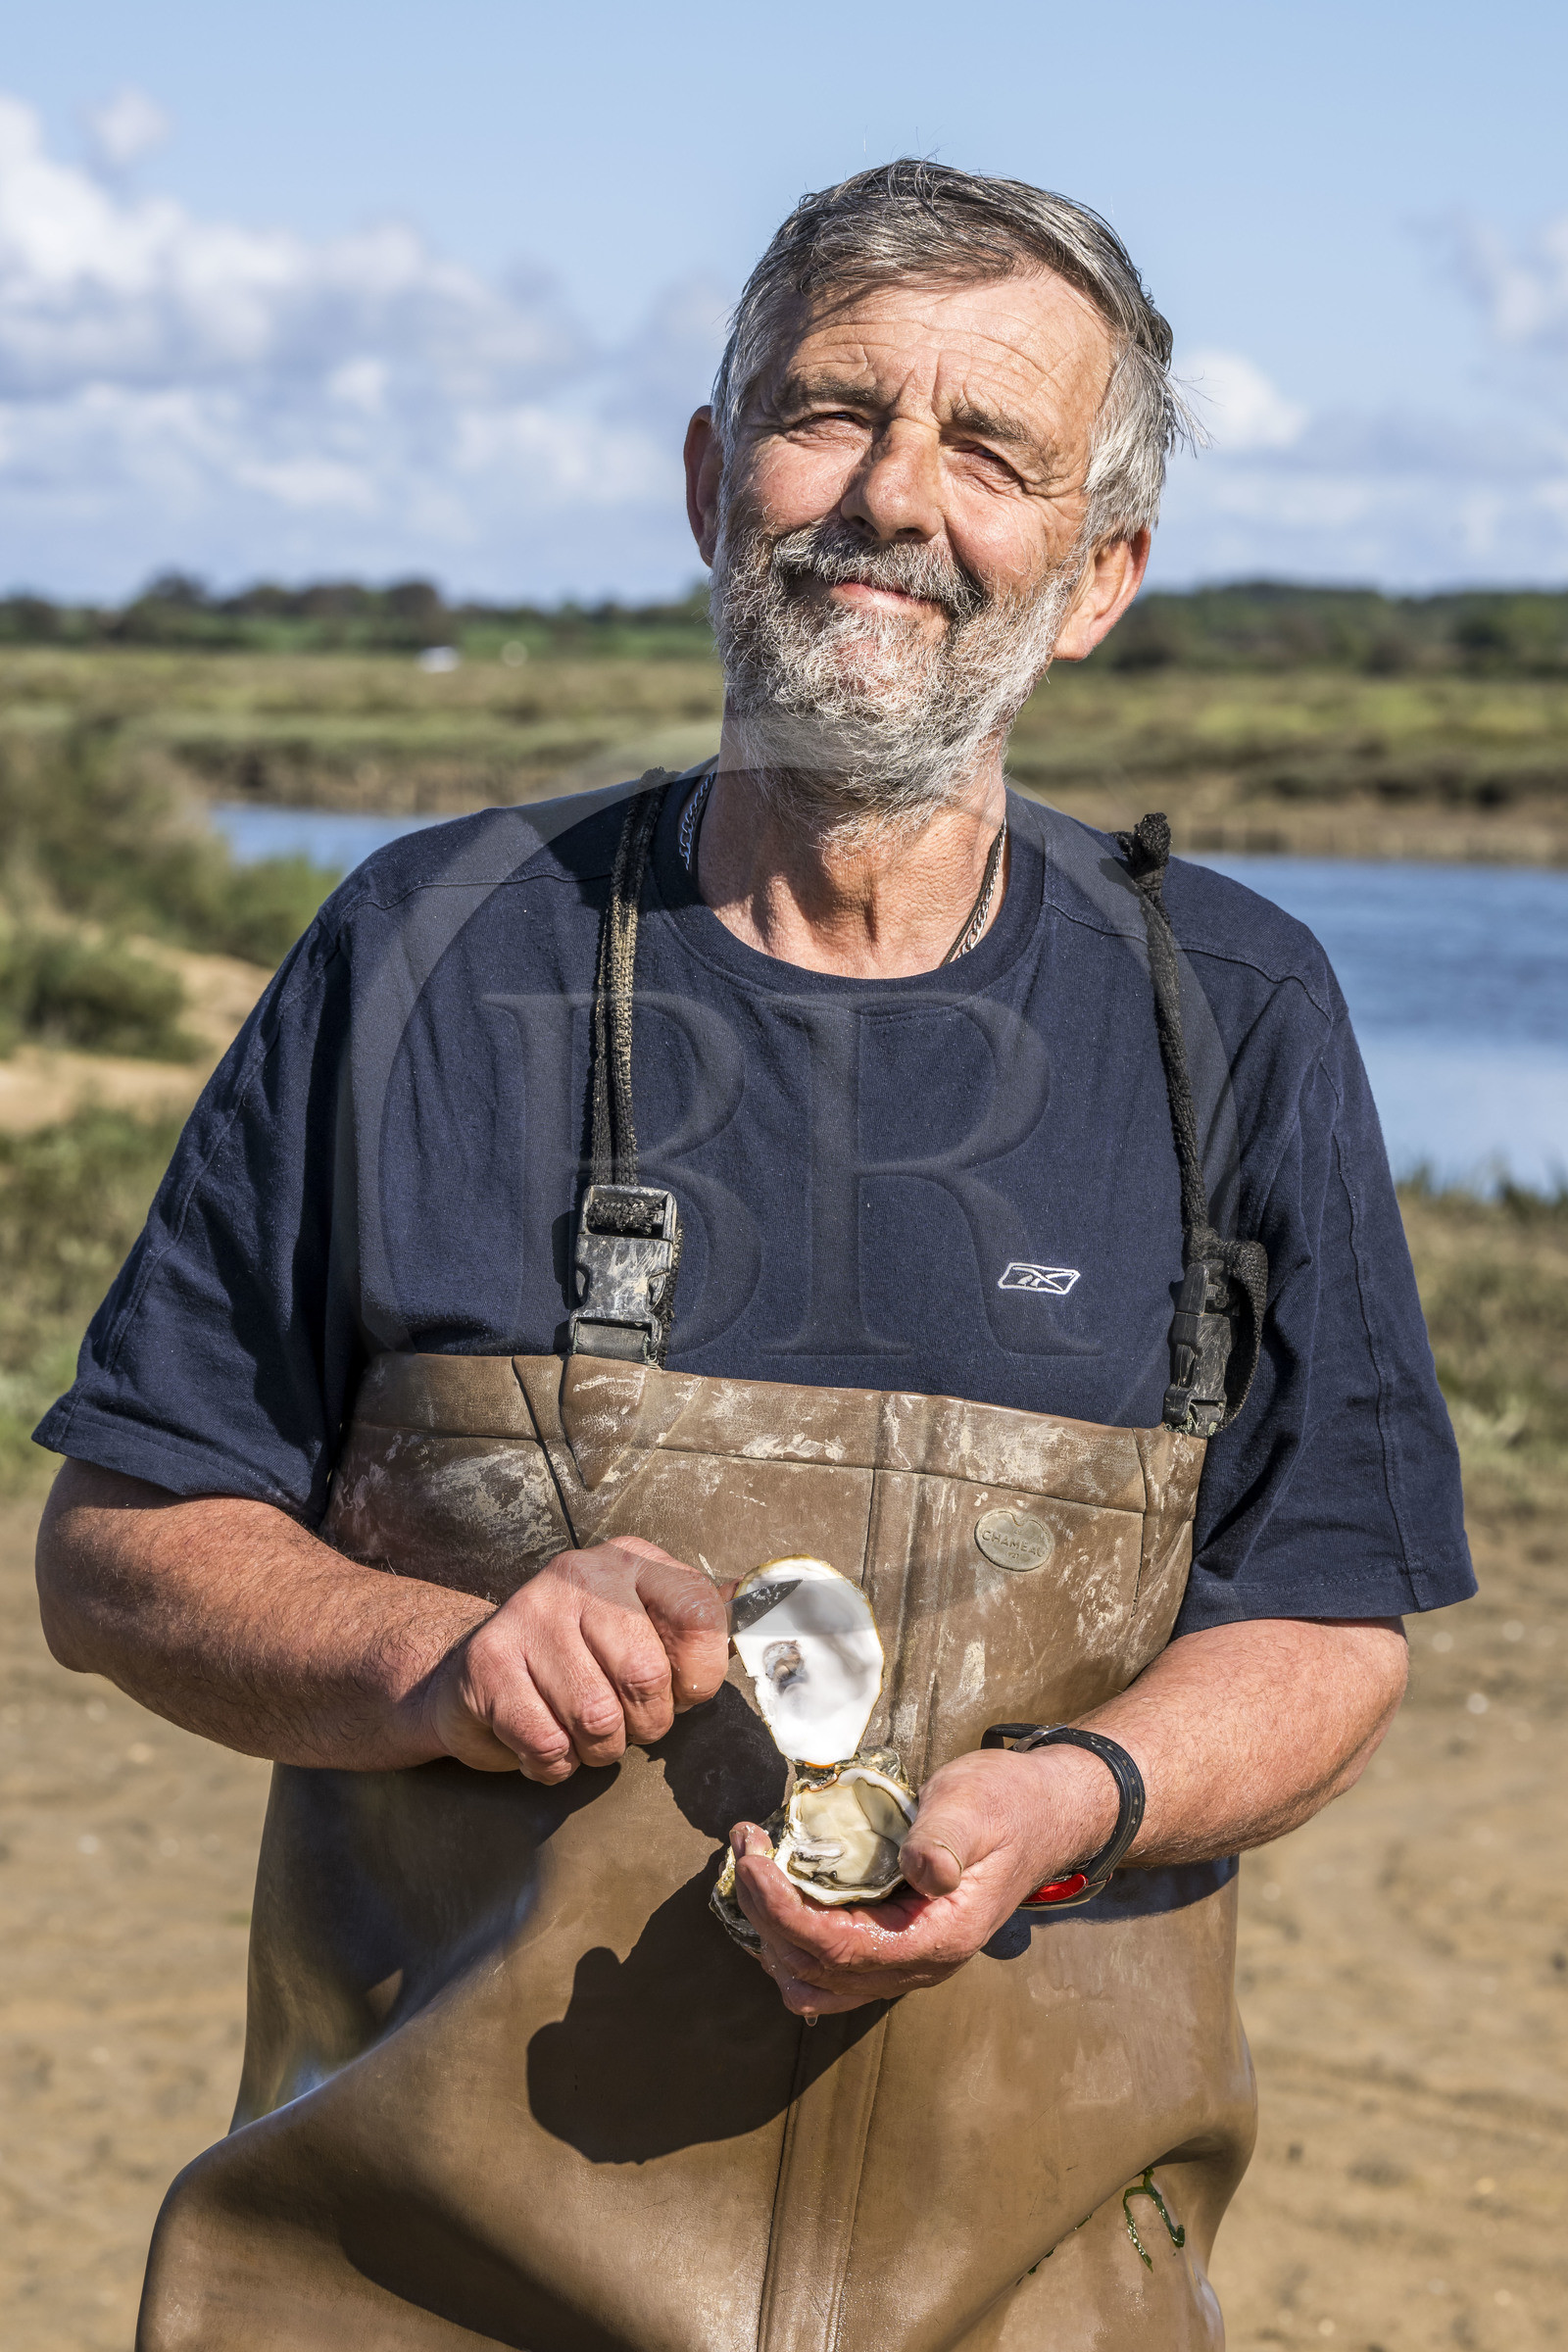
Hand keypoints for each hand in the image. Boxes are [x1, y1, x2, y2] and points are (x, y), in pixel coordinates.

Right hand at [423, 1537, 730, 1781]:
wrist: (472, 1674)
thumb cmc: (574, 1658)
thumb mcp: (640, 1624)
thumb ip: (696, 1622)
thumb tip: (768, 1604)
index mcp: (631, 1563)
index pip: (700, 1615)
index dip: (699, 1676)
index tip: (678, 1692)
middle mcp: (580, 1575)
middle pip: (648, 1676)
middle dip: (645, 1723)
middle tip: (623, 1721)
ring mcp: (529, 1614)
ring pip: (598, 1718)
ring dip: (597, 1749)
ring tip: (580, 1729)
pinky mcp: (489, 1664)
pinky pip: (549, 1745)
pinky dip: (554, 1764)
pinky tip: (543, 1738)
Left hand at [730, 1744, 1118, 2014]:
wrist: (1042, 1813)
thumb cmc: (1008, 1805)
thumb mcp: (975, 1808)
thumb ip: (943, 1841)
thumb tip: (920, 1870)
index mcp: (939, 1938)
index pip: (842, 1950)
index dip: (786, 1913)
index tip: (757, 1863)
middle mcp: (916, 1964)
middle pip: (815, 1969)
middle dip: (765, 1912)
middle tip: (745, 1843)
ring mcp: (902, 1960)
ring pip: (814, 1979)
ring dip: (770, 1930)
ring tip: (752, 1865)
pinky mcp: (890, 1942)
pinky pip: (826, 1965)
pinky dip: (789, 1936)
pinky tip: (777, 1888)